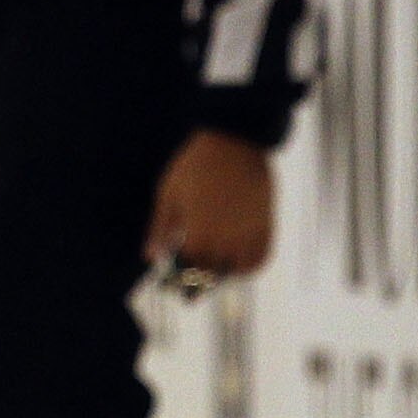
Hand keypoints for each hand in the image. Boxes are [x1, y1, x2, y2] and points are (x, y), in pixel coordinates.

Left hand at [147, 129, 275, 281]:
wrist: (235, 140)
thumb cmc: (194, 166)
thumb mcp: (168, 196)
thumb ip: (160, 230)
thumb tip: (151, 257)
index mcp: (198, 234)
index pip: (188, 269)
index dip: (181, 273)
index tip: (176, 276)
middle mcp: (226, 239)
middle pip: (213, 273)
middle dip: (201, 277)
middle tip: (194, 278)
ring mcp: (249, 233)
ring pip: (238, 270)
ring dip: (226, 273)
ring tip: (215, 267)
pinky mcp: (266, 223)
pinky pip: (262, 256)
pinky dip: (251, 265)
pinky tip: (238, 262)